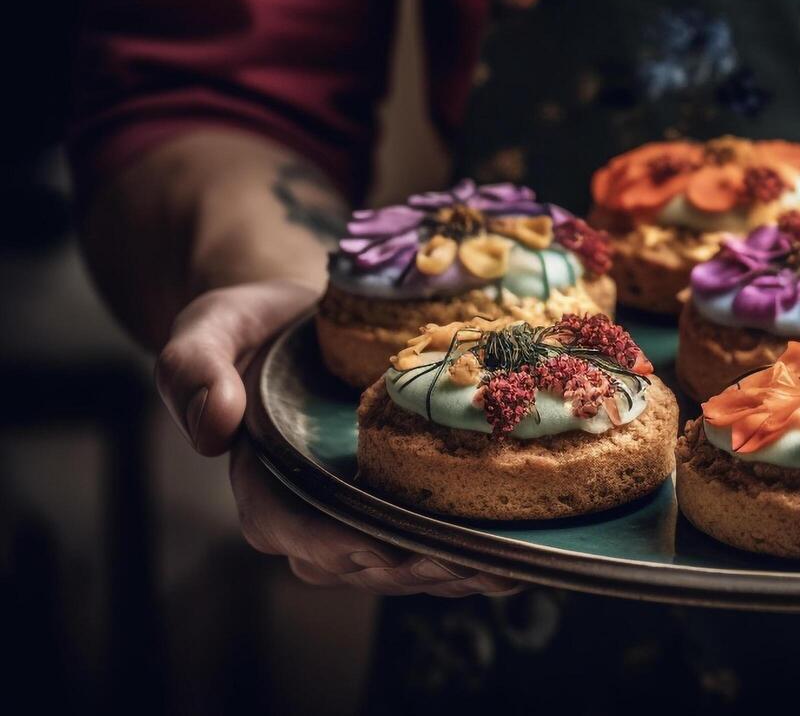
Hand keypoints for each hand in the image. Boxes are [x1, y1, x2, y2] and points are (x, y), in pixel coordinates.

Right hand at [157, 280, 519, 595]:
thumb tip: (212, 426)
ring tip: (506, 564)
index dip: (341, 547)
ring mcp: (357, 517)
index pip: (295, 534)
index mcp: (262, 487)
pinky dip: (471, 554)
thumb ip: (193, 370)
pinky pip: (431, 544)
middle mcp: (309, 515)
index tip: (389, 547)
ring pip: (402, 565)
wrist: (300, 315)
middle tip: (472, 560)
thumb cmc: (251, 325)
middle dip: (415, 568)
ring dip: (453, 573)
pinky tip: (516, 552)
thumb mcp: (209, 328)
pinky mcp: (397, 505)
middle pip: (361, 562)